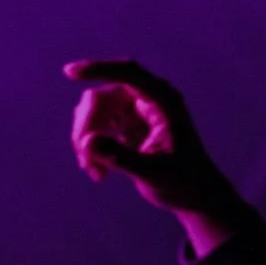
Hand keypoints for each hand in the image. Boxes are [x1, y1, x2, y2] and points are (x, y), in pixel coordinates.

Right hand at [65, 59, 251, 232]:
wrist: (194, 195)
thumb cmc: (183, 182)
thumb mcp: (154, 174)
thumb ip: (122, 158)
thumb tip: (87, 143)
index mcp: (163, 100)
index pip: (129, 73)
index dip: (99, 69)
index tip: (70, 73)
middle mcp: (149, 98)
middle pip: (103, 96)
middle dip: (88, 127)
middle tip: (85, 161)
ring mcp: (136, 109)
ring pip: (95, 110)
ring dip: (86, 139)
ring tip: (94, 173)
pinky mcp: (127, 123)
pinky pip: (96, 124)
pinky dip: (91, 146)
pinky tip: (98, 173)